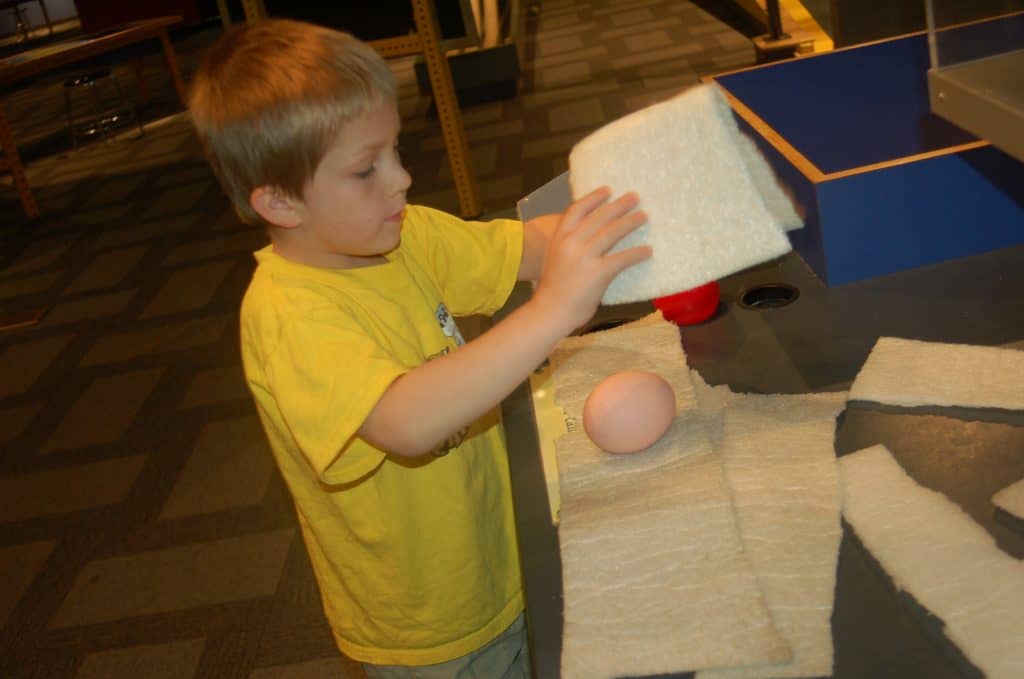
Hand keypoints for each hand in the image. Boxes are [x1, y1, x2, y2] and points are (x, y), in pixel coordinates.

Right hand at [532, 187, 650, 332]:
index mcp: (559, 237)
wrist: (550, 312)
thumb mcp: (555, 258)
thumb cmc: (553, 289)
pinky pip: (623, 258)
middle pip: (599, 217)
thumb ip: (570, 244)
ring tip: (643, 216)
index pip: (577, 209)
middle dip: (619, 205)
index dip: (593, 198)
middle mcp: (571, 242)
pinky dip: (637, 253)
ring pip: (612, 232)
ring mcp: (585, 257)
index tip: (608, 190)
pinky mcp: (598, 273)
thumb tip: (592, 234)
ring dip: (630, 222)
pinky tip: (647, 251)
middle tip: (634, 197)